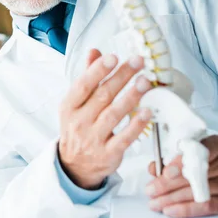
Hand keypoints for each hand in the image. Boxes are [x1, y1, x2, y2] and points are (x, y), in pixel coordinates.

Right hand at [58, 49, 152, 189]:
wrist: (75, 165)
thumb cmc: (78, 128)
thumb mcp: (76, 104)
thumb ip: (87, 77)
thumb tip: (95, 51)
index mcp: (69, 106)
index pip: (83, 85)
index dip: (98, 70)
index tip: (113, 57)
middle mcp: (79, 122)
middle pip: (102, 96)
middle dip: (121, 76)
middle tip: (138, 61)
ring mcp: (93, 139)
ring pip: (114, 114)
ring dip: (131, 97)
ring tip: (145, 81)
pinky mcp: (109, 154)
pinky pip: (124, 138)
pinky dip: (136, 125)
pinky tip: (148, 112)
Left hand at [146, 135, 217, 217]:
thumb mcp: (200, 156)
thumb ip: (176, 160)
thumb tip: (153, 168)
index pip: (198, 150)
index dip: (179, 162)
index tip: (164, 172)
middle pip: (193, 174)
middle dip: (166, 184)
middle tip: (150, 190)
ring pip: (196, 191)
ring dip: (171, 199)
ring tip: (155, 202)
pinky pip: (205, 206)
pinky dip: (185, 209)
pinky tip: (171, 210)